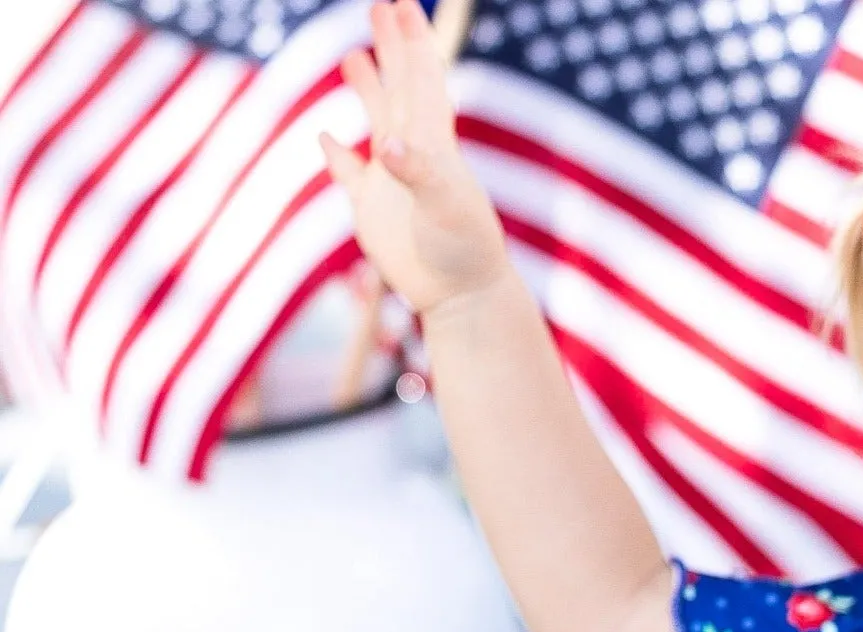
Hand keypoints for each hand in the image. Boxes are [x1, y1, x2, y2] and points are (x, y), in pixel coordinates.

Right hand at [319, 0, 506, 319]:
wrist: (461, 298)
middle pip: (399, 89)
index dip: (412, 42)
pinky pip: (348, 174)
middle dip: (391, 47)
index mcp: (432, 145)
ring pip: (376, 122)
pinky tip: (325, 138)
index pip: (421, 81)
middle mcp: (411, 155)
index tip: (402, 5)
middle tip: (379, 6)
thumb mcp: (446, 210)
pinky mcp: (372, 210)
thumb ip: (418, 175)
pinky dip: (335, 155)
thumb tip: (387, 148)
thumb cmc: (463, 253)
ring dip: (366, 90)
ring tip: (352, 57)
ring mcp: (390, 181)